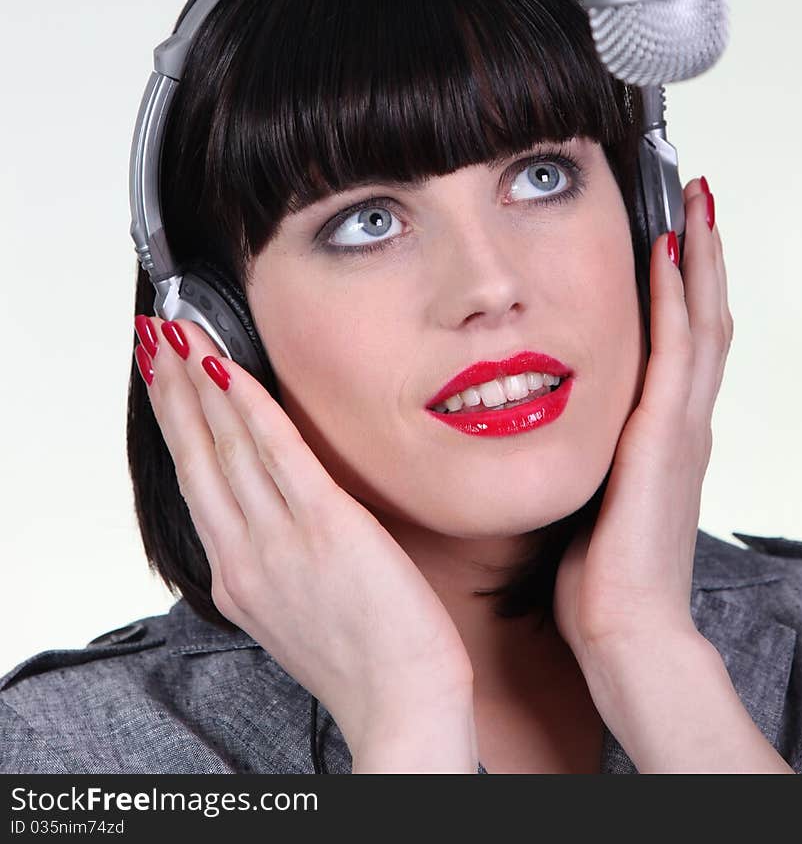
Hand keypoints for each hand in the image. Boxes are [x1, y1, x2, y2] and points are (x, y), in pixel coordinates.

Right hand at [134, 317, 474, 758]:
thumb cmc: (364, 661)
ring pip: (228, 445)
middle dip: (175, 389)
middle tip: (159, 337)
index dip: (177, 424)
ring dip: (203, 382)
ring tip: (185, 336)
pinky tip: (232, 370)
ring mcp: (280, 541)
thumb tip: (277, 510)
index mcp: (236, 578)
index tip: (164, 380)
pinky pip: (279, 452)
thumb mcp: (297, 612)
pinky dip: (251, 406)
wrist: (401, 706)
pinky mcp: (326, 525)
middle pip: (198, 455)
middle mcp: (245, 556)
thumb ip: (277, 559)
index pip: (196, 483)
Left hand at [552, 178, 731, 666]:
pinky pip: (679, 347)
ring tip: (695, 196)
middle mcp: (682, 419)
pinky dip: (677, 293)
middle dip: (701, 249)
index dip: (684, 282)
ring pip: (702, 316)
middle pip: (704, 313)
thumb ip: (580, 452)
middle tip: (694, 190)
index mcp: (662, 432)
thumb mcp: (586, 493)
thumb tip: (536, 424)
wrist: (623, 631)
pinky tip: (667, 248)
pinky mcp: (668, 433)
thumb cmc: (598, 575)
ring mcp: (682, 424)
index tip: (672, 228)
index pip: (683, 338)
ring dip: (699, 252)